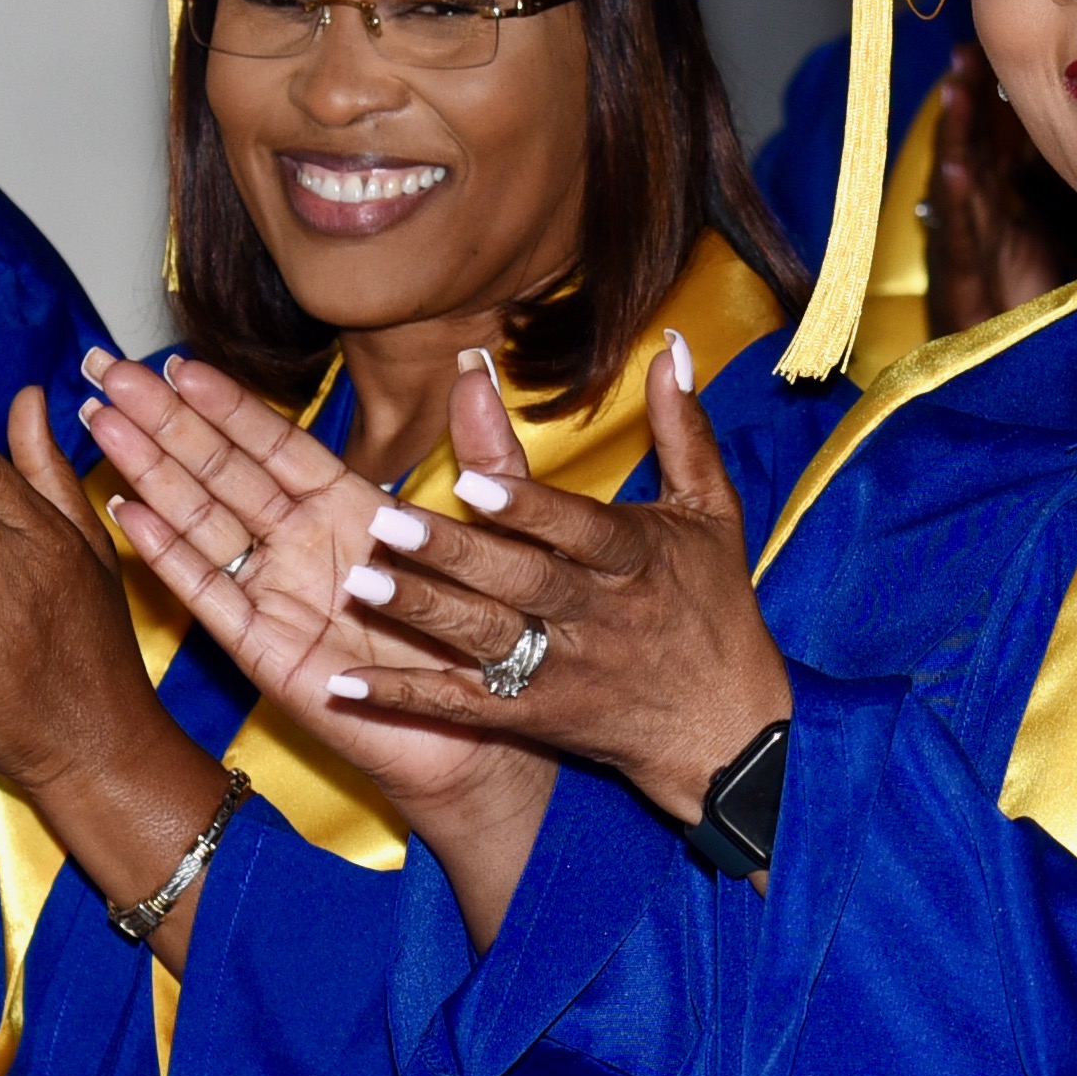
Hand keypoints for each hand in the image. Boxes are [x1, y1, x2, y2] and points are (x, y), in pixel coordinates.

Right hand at [75, 348, 544, 841]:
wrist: (479, 733)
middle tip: (106, 369)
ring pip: (201, 519)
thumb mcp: (487, 529)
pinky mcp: (264, 648)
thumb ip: (483, 452)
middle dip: (162, 419)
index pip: (274, 443)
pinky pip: (208, 592)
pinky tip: (126, 509)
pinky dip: (167, 553)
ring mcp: (278, 594)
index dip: (225, 403)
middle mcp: (304, 545)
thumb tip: (477, 366)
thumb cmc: (481, 636)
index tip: (176, 364)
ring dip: (148, 469)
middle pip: (220, 470)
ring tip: (100, 419)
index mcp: (350, 510)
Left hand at [328, 338, 796, 822]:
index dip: (529, 509)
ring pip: (486, 640)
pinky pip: (464, 706)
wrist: (729, 730)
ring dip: (422, 613)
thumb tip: (672, 346)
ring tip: (359, 584)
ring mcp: (564, 670)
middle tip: (386, 522)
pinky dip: (405, 698)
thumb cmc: (716, 606)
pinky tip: (346, 685)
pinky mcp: (536, 715)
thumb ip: (684, 428)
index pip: (579, 531)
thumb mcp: (712, 512)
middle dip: (454, 555)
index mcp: (637, 560)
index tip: (472, 479)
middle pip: (521, 583)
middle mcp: (597, 615)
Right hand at [916, 45, 1074, 336]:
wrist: (1022, 389)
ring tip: (955, 90)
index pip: (1000, 141)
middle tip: (967, 52)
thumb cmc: (1051, 307)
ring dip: (956, 135)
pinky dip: (957, 205)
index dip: (993, 96)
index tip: (991, 48)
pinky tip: (958, 172)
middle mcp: (987, 223)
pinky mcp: (964, 290)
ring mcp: (972, 253)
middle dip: (969, 101)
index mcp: (1011, 207)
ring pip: (960, 184)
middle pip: (974, 149)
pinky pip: (958, 241)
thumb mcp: (1073, 240)